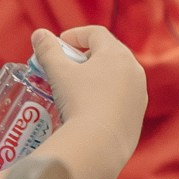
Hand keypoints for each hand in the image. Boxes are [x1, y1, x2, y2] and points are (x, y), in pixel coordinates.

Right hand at [32, 26, 146, 178]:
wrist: (99, 145)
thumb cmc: (79, 102)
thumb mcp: (59, 73)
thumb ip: (48, 50)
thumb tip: (39, 35)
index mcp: (117, 54)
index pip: (97, 33)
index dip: (76, 34)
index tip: (60, 43)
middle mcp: (134, 70)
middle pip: (109, 53)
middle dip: (86, 55)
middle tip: (67, 65)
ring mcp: (139, 94)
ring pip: (117, 76)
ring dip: (97, 76)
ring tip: (77, 87)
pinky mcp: (138, 115)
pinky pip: (121, 98)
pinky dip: (106, 96)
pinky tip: (90, 108)